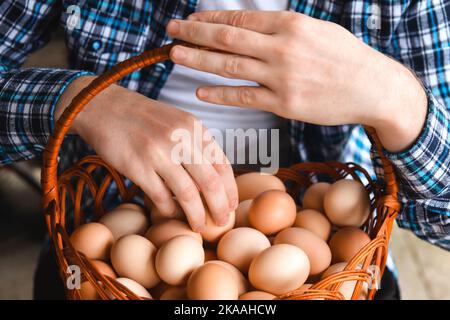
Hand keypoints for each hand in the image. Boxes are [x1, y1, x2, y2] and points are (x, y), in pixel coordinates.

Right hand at [55, 76, 237, 230]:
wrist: (104, 106)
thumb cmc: (145, 119)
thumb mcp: (178, 123)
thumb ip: (197, 147)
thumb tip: (215, 181)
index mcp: (194, 128)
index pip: (222, 164)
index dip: (230, 189)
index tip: (232, 206)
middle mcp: (180, 139)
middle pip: (210, 183)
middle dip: (220, 208)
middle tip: (222, 222)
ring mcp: (158, 153)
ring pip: (188, 194)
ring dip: (196, 216)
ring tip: (199, 226)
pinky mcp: (137, 166)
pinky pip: (161, 197)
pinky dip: (170, 210)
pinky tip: (172, 212)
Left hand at [166, 10, 426, 152]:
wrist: (373, 88)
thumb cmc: (346, 57)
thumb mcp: (316, 30)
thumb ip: (283, 29)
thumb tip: (252, 27)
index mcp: (290, 24)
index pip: (239, 18)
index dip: (210, 18)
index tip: (191, 18)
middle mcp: (282, 47)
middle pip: (227, 37)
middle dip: (195, 32)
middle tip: (171, 30)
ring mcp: (281, 76)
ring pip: (230, 66)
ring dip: (198, 59)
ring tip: (175, 55)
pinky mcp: (283, 103)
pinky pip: (244, 97)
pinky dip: (219, 93)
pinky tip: (200, 91)